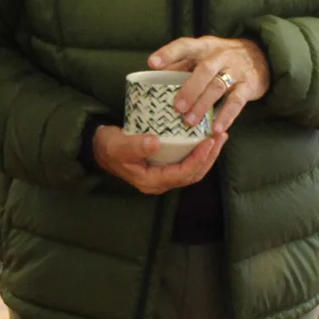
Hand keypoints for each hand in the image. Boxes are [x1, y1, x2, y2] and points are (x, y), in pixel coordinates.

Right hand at [92, 125, 226, 194]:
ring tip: (219, 136)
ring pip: (193, 170)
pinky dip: (199, 152)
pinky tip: (206, 138)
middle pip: (193, 174)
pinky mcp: (164, 167)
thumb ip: (134, 145)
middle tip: (221, 136)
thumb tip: (155, 142)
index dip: (199, 159)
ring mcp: (163, 175)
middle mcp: (160, 182)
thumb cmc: (107, 147)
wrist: (98, 148)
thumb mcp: (117, 144)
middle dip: (210, 157)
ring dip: (208, 155)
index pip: (182, 173)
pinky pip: (187, 163)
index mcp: (151, 181)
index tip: (209, 141)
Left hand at [149, 35, 270, 131]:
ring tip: (189, 122)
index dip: (168, 53)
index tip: (152, 63)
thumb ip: (181, 65)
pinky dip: (226, 116)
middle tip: (176, 107)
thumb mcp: (202, 55)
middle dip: (189, 89)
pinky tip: (216, 128)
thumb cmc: (221, 58)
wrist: (261, 56)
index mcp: (204, 46)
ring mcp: (236, 70)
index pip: (185, 45)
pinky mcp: (248, 86)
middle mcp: (220, 55)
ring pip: (218, 86)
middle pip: (204, 69)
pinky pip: (236, 102)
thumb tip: (153, 79)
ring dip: (203, 105)